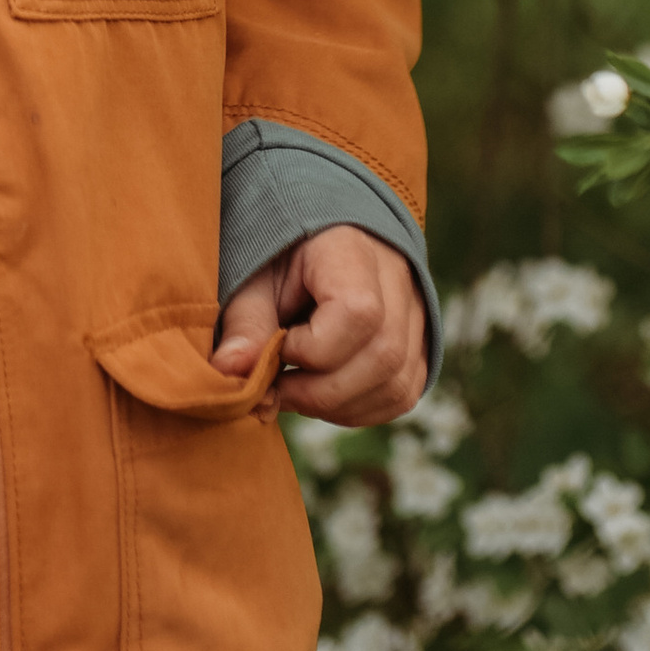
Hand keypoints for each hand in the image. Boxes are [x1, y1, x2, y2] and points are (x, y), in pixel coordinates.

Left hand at [212, 224, 427, 427]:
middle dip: (321, 391)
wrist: (316, 241)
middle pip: (383, 356)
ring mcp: (417, 313)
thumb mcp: (253, 278)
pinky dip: (358, 410)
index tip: (280, 344)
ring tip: (296, 390)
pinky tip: (323, 396)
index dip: (313, 348)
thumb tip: (229, 373)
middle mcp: (398, 280)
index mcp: (352, 250)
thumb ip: (246, 323)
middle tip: (277, 388)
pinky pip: (401, 394)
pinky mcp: (420, 345)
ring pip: (396, 384)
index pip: (358, 313)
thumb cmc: (279, 259)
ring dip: (338, 406)